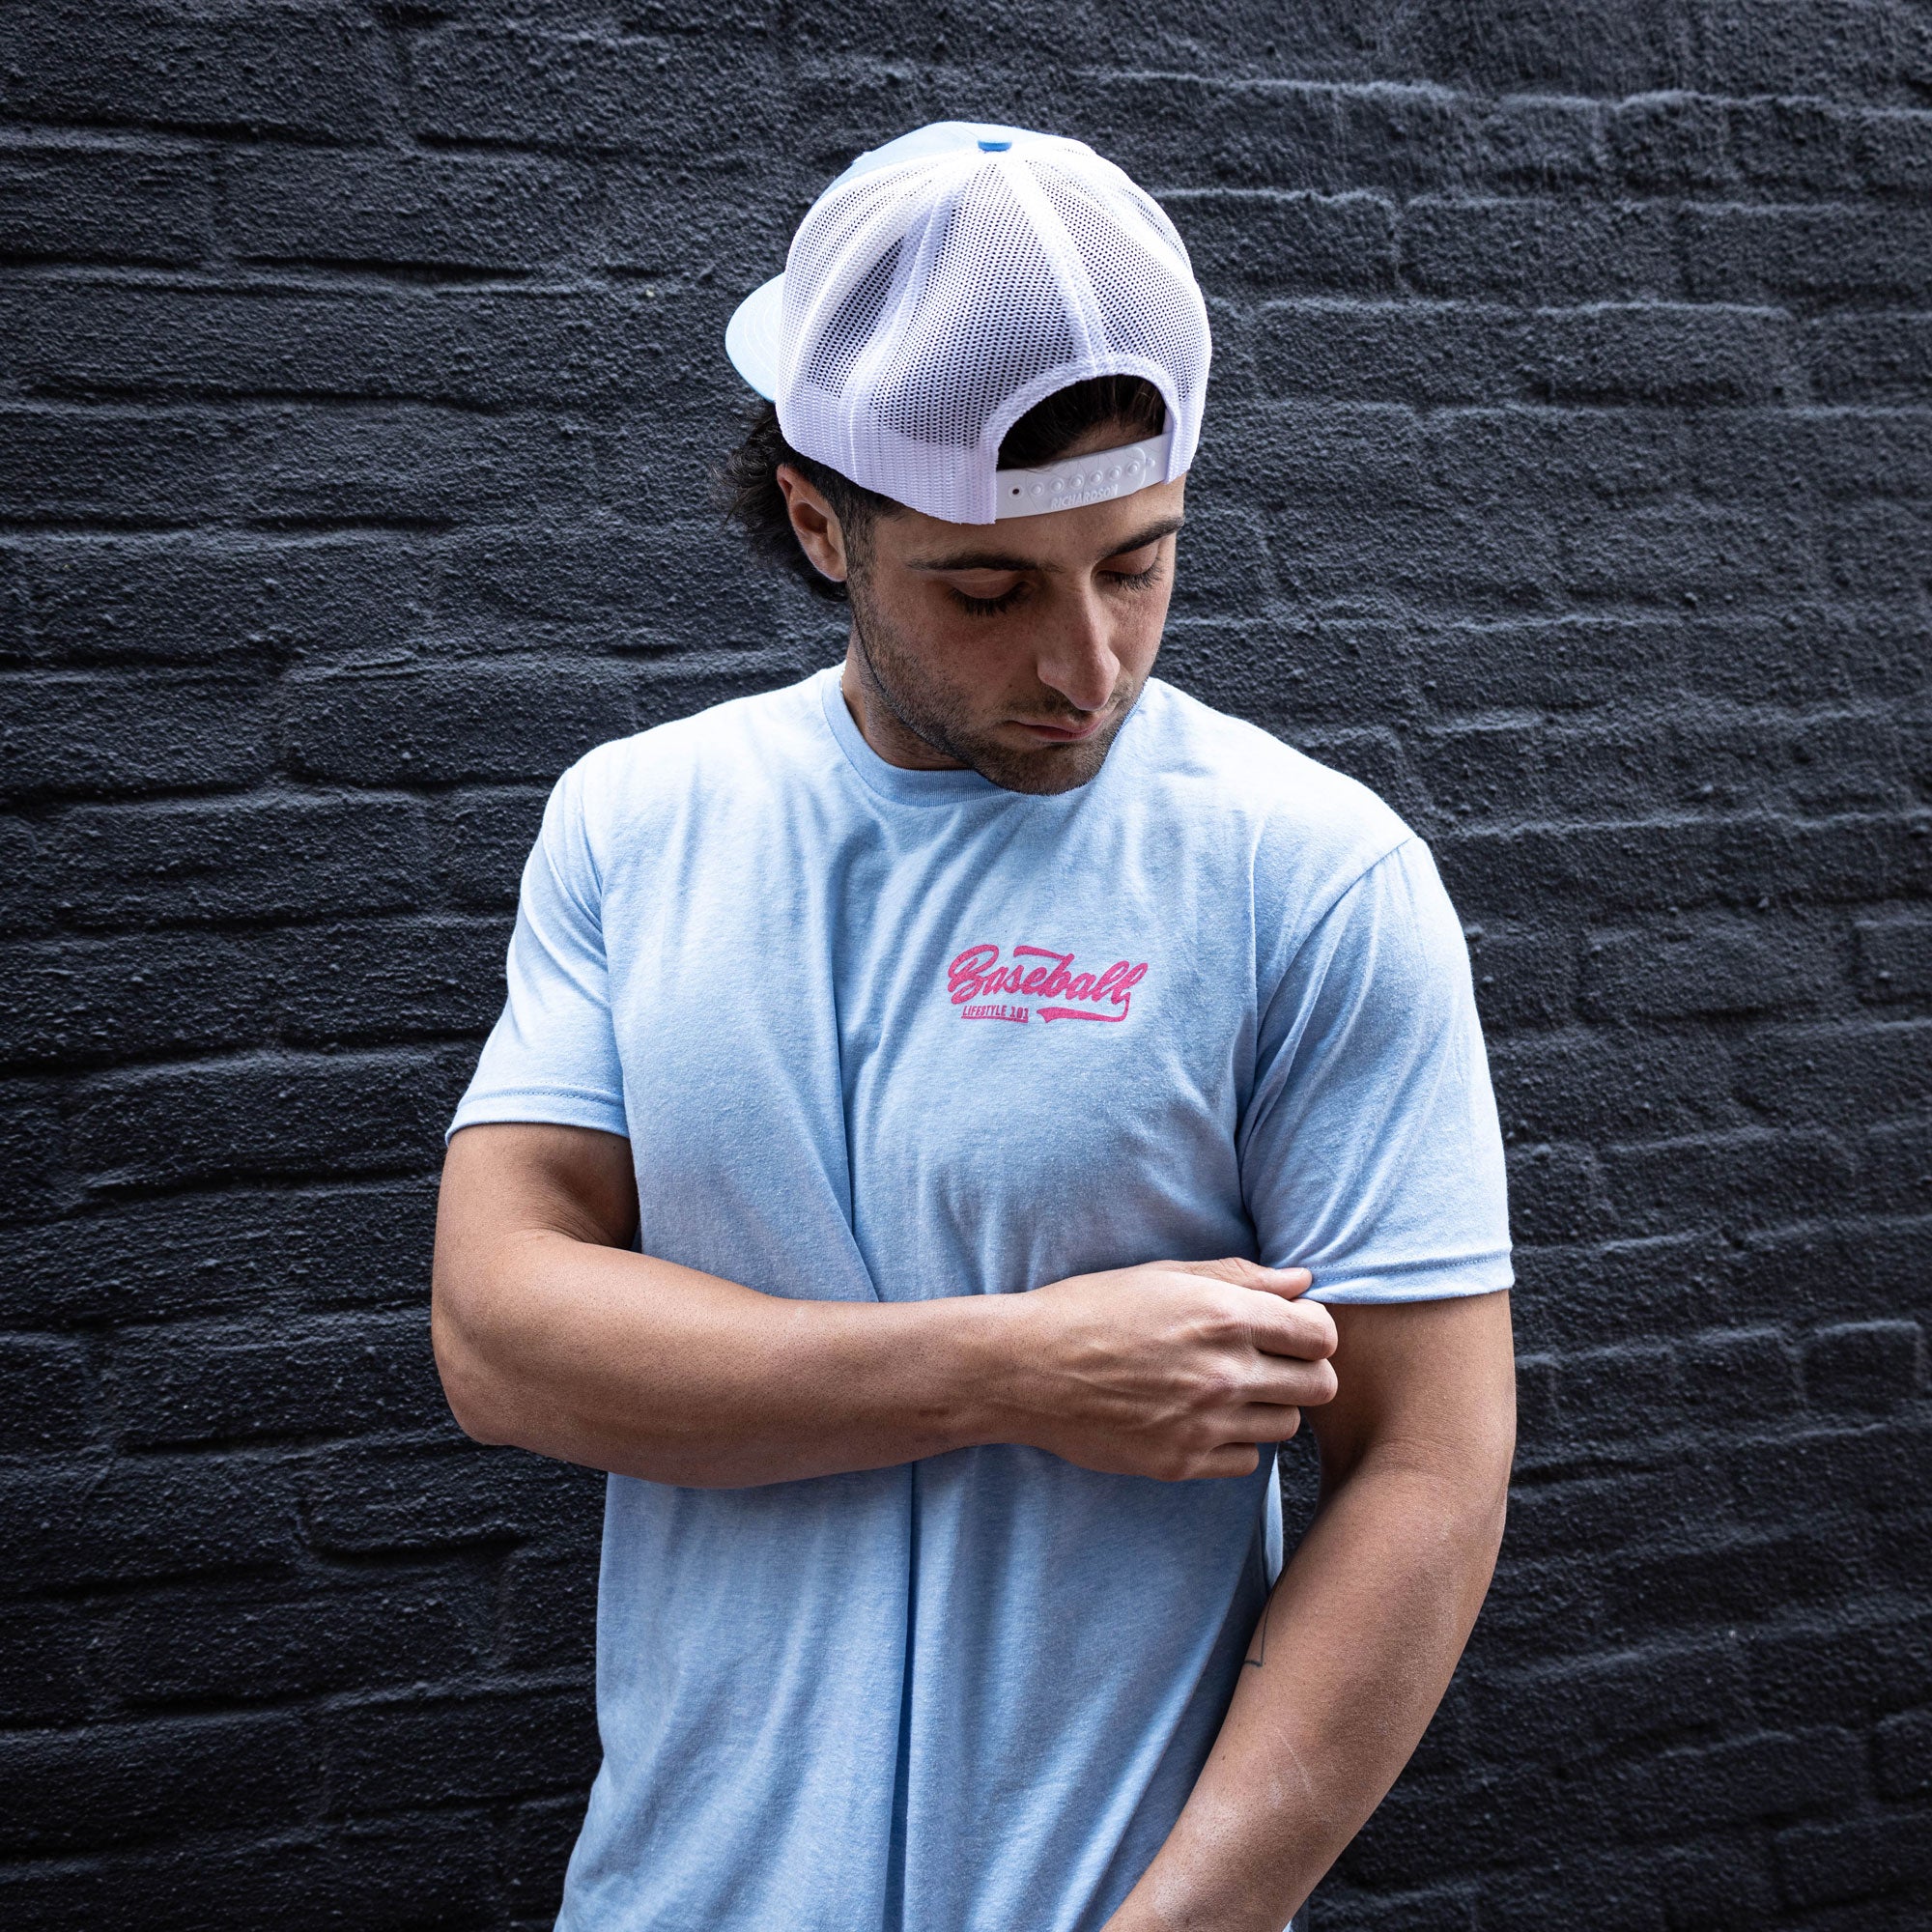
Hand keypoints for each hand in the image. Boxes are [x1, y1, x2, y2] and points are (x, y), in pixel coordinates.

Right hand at [996, 1258, 1337, 1480]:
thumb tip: (1302, 1281)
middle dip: (1303, 1371)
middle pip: (1319, 1386)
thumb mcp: (1165, 1277)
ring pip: (1287, 1427)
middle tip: (1269, 1363)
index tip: (1291, 1329)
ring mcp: (1204, 1424)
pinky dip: (1236, 1442)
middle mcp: (1223, 1373)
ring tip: (1230, 1389)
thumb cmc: (1091, 1309)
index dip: (1313, 1330)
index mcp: (1222, 1316)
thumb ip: (1240, 1278)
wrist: (1025, 1368)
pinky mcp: (1182, 1462)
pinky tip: (1204, 1418)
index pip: (1321, 1335)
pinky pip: (1247, 1461)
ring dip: (1270, 1407)